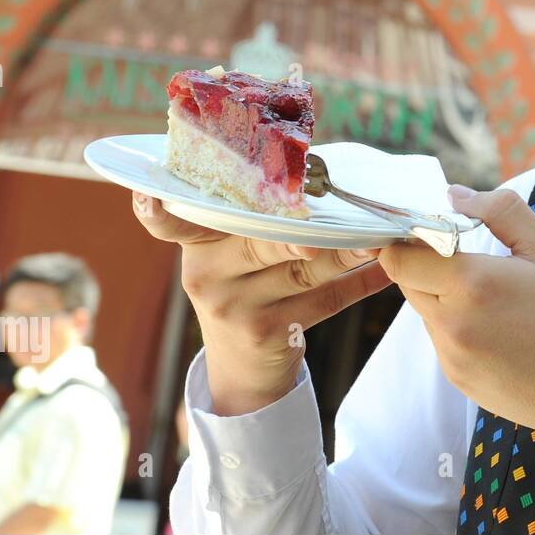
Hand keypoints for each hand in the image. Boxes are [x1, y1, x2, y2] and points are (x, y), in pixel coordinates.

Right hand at [131, 191, 392, 414]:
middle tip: (340, 210)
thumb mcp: (232, 254)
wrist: (243, 369)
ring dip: (346, 252)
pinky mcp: (263, 332)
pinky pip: (323, 302)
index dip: (157, 208)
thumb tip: (312, 166)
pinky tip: (385, 271)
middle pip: (261, 238)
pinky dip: (359, 284)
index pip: (170, 220)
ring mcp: (232, 306)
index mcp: (197, 242)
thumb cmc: (246, 288)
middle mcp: (206, 273)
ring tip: (378, 238)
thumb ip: (254, 218)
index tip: (150, 196)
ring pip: (300, 269)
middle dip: (306, 225)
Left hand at [379, 185, 534, 481]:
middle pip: (407, 283)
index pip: (399, 257)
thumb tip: (455, 194)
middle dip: (429, 264)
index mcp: (472, 285)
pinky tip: (505, 329)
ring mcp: (453, 359)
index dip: (409, 238)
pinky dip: (461, 328)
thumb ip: (500, 212)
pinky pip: (444, 342)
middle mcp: (452, 326)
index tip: (435, 229)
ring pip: (426, 312)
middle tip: (473, 258)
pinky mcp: (461, 381)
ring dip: (445, 297)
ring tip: (499, 298)